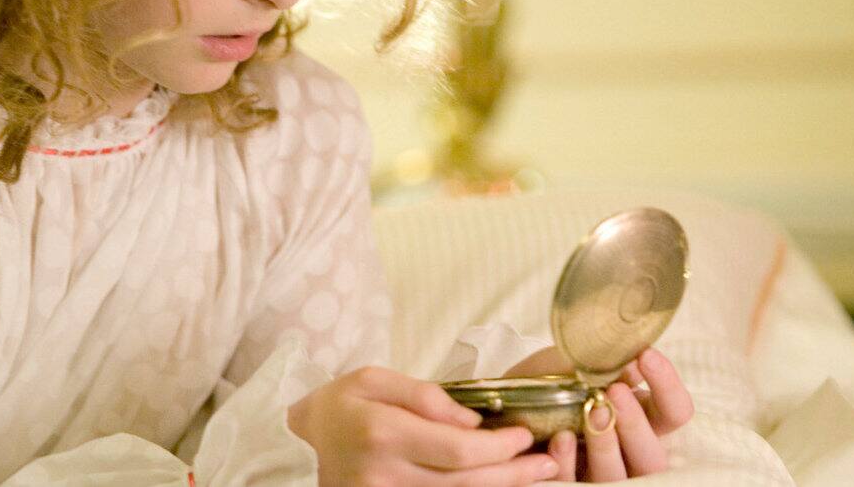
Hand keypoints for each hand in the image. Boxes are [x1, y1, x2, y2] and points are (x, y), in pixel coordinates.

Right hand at [287, 365, 560, 485]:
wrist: (305, 439)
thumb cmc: (345, 402)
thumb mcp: (377, 378)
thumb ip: (426, 396)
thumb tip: (473, 422)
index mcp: (381, 433)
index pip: (457, 450)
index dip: (498, 448)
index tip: (523, 434)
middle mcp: (382, 474)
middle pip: (465, 483)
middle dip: (513, 474)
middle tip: (548, 463)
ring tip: (538, 476)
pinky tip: (499, 485)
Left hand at [504, 347, 693, 481]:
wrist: (502, 402)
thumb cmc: (545, 380)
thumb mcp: (570, 362)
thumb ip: (601, 364)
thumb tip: (632, 364)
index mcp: (640, 417)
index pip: (676, 412)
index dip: (668, 386)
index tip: (646, 356)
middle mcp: (628, 451)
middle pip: (655, 457)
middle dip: (637, 424)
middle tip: (615, 391)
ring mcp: (601, 473)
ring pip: (622, 478)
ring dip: (608, 445)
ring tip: (590, 412)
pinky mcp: (572, 485)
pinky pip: (576, 486)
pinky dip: (569, 463)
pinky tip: (559, 439)